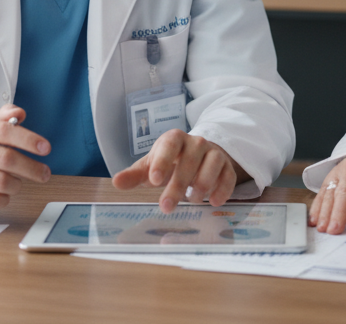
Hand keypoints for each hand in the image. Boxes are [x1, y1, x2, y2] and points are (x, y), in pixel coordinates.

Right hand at [0, 104, 51, 214]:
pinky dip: (5, 199)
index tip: (46, 148)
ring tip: (16, 183)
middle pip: (7, 159)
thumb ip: (4, 119)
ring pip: (2, 182)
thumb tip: (19, 113)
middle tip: (44, 173)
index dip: (28, 139)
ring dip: (17, 185)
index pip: (4, 130)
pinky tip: (2, 194)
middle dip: (32, 168)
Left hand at [112, 129, 245, 212]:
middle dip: (178, 184)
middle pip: (189, 160)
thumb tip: (116, 182)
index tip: (154, 180)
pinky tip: (214, 202)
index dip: (162, 161)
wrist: (199, 157)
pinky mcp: (227, 167)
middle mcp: (196, 143)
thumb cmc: (171, 163)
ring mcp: (214, 153)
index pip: (169, 145)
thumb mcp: (151, 166)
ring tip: (193, 201)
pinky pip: (229, 175)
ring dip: (202, 184)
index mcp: (174, 139)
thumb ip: (135, 175)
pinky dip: (223, 189)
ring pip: (213, 163)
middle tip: (166, 206)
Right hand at [308, 151, 345, 234]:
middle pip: (344, 191)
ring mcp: (337, 171)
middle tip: (335, 231)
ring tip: (324, 229)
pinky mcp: (329, 178)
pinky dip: (317, 208)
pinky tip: (315, 221)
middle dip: (339, 213)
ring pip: (330, 193)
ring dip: (325, 213)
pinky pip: (321, 193)